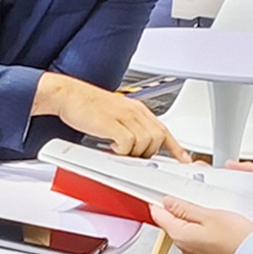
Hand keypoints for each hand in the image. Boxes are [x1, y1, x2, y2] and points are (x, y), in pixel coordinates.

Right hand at [35, 74, 191, 161]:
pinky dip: (121, 150)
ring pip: (145, 142)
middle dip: (148, 152)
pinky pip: (127, 144)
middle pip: (157, 138)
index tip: (183, 159)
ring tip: (118, 149)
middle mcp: (134, 112)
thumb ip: (130, 127)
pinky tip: (111, 146)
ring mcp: (124, 117)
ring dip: (133, 152)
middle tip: (132, 155)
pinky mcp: (112, 124)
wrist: (69, 95)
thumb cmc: (88, 105)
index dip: (175, 146)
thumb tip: (137, 145)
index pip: (163, 129)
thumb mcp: (116, 114)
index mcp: (137, 109)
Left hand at [148, 196, 252, 253]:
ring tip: (207, 205)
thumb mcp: (209, 215)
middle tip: (192, 194)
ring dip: (191, 214)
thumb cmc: (236, 239)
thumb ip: (185, 208)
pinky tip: (213, 219)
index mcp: (180, 235)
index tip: (163, 190)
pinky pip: (195, 234)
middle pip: (171, 220)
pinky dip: (200, 224)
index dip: (158, 199)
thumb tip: (168, 202)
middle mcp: (183, 246)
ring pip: (184, 226)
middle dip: (178, 205)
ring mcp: (193, 251)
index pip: (158, 214)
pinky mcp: (204, 253)